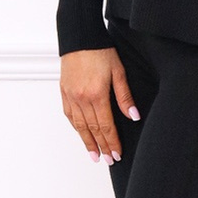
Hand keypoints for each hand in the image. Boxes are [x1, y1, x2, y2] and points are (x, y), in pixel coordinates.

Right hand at [60, 47, 140, 163]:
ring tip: (94, 155)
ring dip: (87, 142)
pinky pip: (70, 115)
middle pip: (93, 129)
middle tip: (108, 160)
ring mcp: (70, 96)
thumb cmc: (100, 51)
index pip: (106, 126)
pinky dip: (76, 128)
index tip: (117, 154)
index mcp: (97, 94)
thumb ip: (125, 96)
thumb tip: (133, 116)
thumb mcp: (118, 71)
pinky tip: (82, 135)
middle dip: (102, 147)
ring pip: (79, 126)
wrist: (79, 37)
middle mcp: (81, 98)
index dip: (112, 142)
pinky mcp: (64, 92)